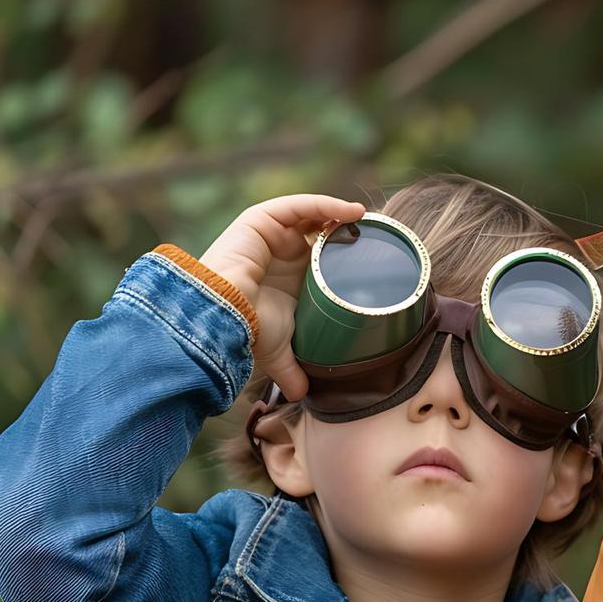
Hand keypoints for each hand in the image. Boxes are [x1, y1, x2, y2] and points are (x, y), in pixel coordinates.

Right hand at [199, 194, 366, 399]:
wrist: (222, 316)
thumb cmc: (247, 330)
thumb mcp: (279, 350)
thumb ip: (292, 369)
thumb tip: (303, 396)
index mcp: (290, 274)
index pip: (324, 255)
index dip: (348, 252)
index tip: (378, 258)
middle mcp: (281, 251)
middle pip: (323, 231)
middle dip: (351, 231)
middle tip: (380, 237)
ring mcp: (272, 233)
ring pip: (314, 214)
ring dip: (344, 215)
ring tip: (370, 222)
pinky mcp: (261, 219)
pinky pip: (301, 205)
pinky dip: (328, 205)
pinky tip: (353, 212)